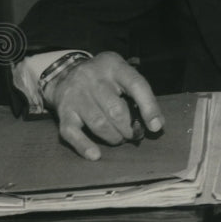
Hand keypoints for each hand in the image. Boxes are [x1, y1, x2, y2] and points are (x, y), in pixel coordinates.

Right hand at [45, 51, 162, 159]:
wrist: (66, 73)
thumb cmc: (105, 78)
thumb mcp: (122, 74)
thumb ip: (139, 94)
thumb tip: (157, 124)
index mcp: (114, 66)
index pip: (136, 85)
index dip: (149, 107)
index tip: (156, 126)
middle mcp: (93, 78)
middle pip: (116, 109)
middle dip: (129, 128)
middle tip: (134, 135)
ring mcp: (76, 95)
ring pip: (98, 123)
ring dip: (113, 137)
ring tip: (119, 139)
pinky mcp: (63, 111)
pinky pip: (72, 133)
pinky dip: (84, 146)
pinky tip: (96, 155)